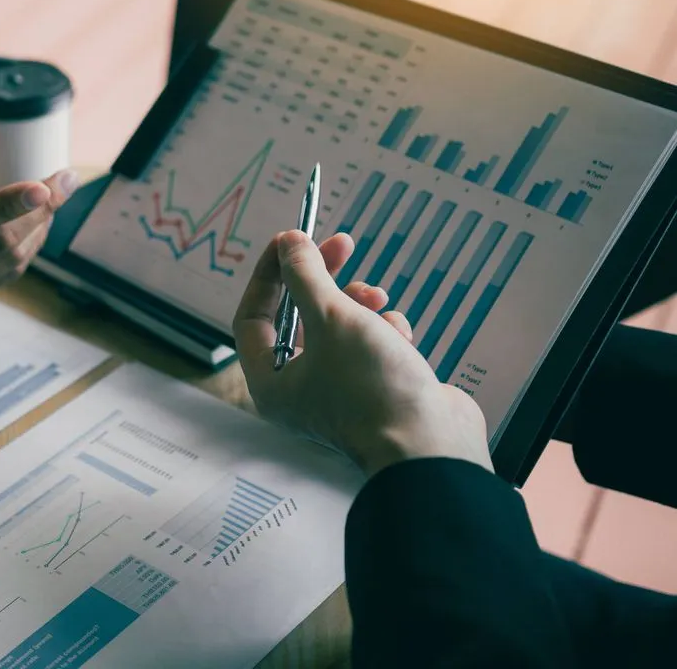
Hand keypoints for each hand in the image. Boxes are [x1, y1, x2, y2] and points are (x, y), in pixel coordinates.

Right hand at [0, 116, 73, 325]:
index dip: (8, 205)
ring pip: (8, 263)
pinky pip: (1, 276)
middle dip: (41, 211)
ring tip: (56, 197)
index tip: (44, 186)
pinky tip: (36, 224)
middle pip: (1, 244)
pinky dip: (25, 250)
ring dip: (39, 229)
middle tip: (67, 179)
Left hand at [233, 230, 490, 476]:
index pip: (253, 316)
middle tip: (342, 243)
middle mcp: (299, 389)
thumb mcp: (331, 317)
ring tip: (378, 300)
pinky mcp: (376, 389)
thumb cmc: (370, 388)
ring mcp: (339, 391)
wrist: (430, 445)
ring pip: (341, 327)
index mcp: (271, 381)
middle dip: (322, 279)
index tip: (291, 239)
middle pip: (299, 317)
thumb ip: (306, 275)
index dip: (270, 274)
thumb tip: (289, 242)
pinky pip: (372, 345)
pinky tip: (400, 339)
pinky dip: (387, 332)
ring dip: (359, 304)